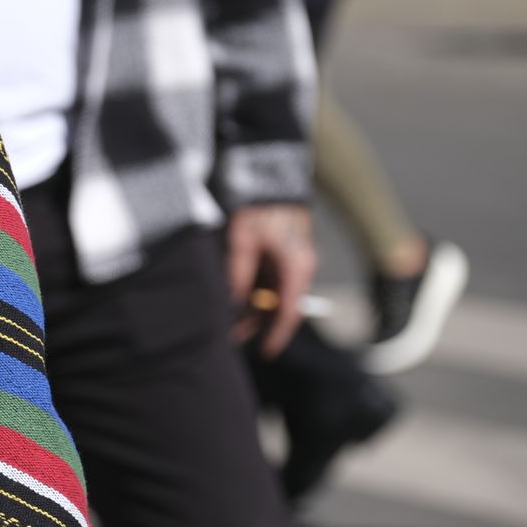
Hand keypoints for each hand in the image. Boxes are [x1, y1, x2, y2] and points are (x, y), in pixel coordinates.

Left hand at [227, 203, 316, 358]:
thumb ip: (238, 276)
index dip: (277, 335)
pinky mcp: (284, 251)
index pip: (290, 312)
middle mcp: (300, 266)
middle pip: (280, 305)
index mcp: (296, 267)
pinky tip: (234, 293)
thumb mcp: (242, 243)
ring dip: (252, 305)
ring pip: (274, 292)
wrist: (268, 173)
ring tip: (226, 316)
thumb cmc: (257, 206)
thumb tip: (232, 305)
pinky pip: (271, 278)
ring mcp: (293, 258)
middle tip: (229, 334)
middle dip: (256, 321)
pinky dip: (254, 288)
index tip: (264, 352)